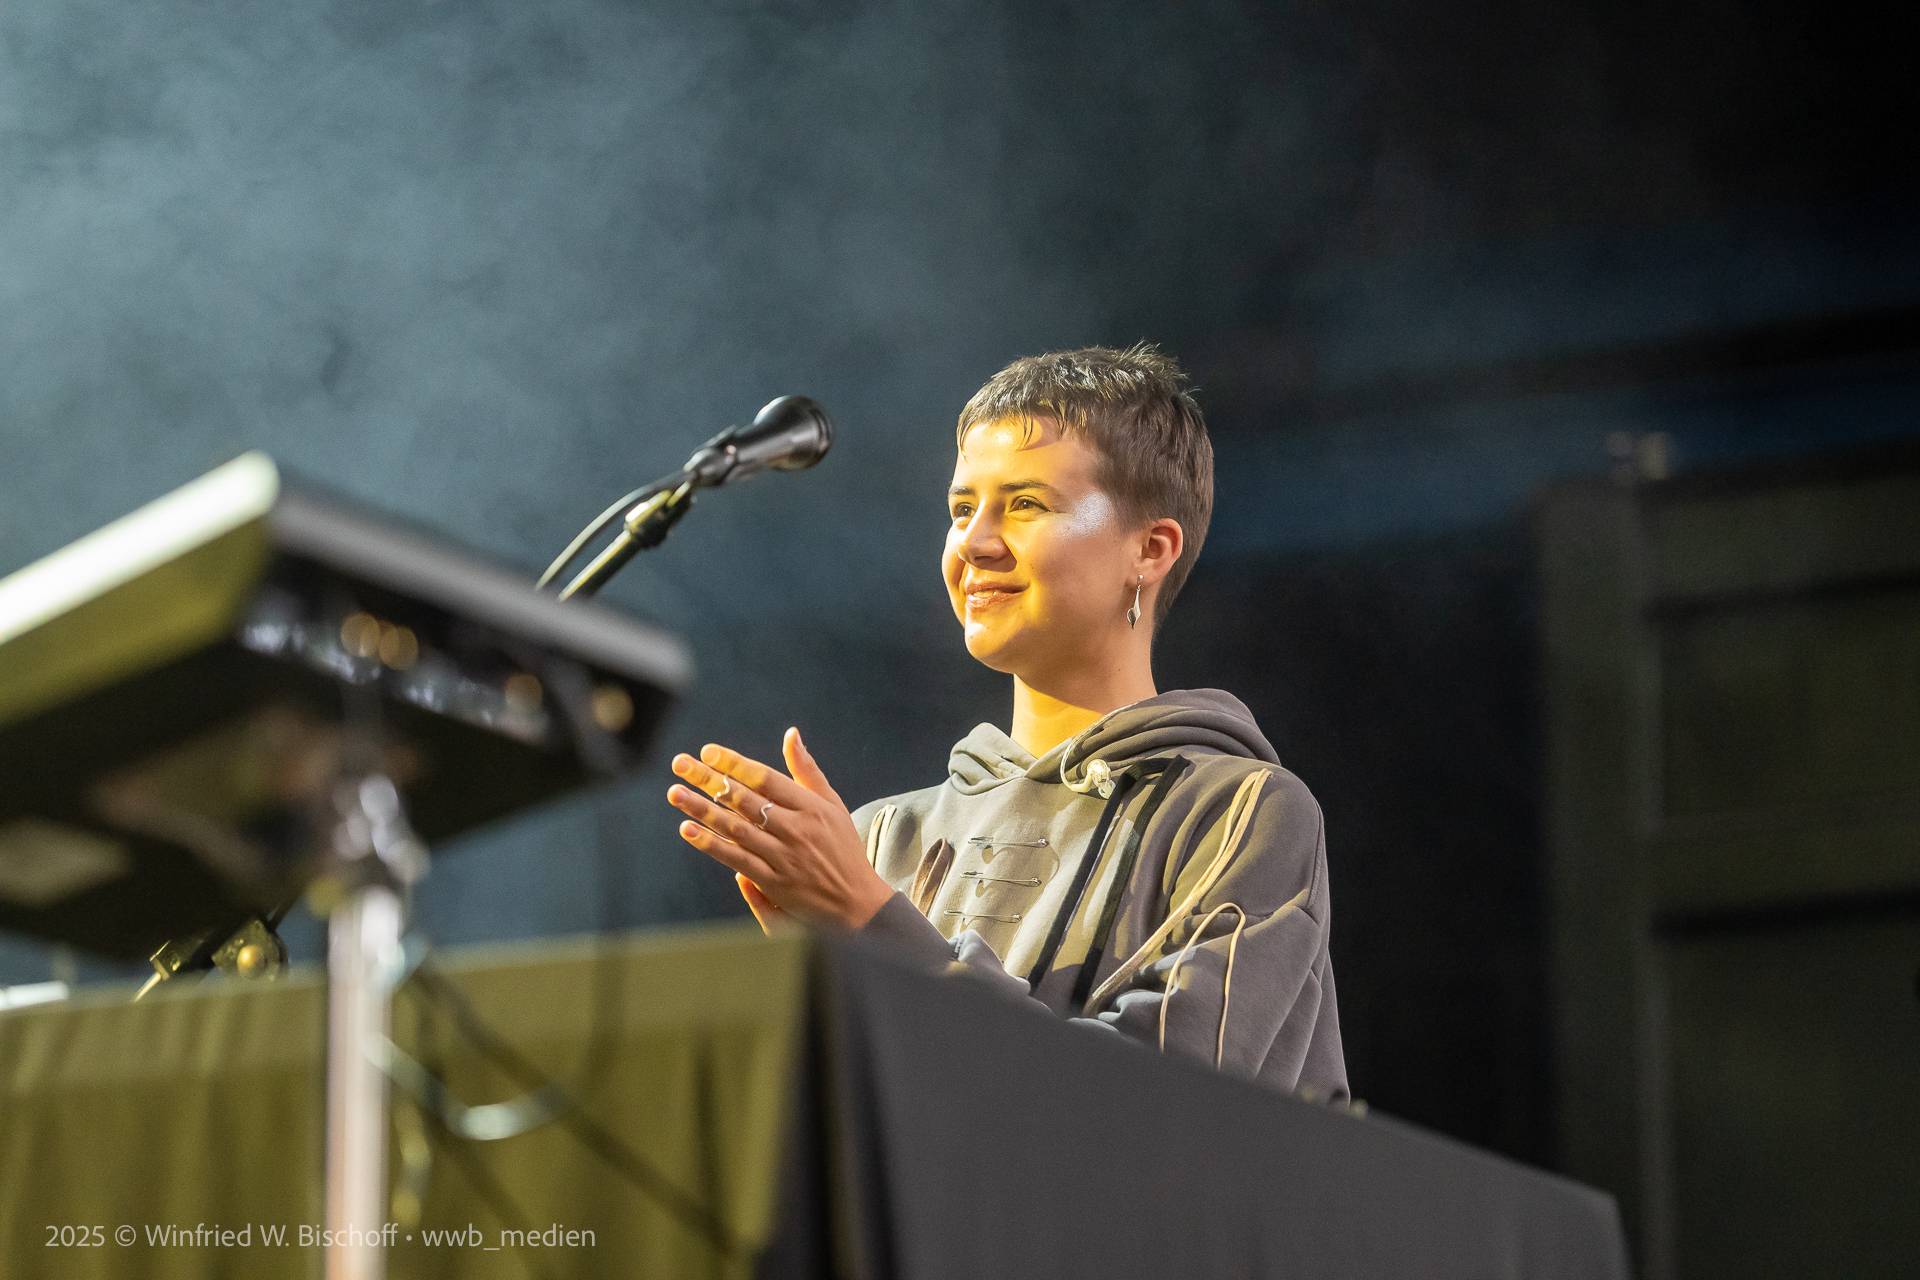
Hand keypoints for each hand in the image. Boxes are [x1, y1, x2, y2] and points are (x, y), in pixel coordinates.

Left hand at [667, 727, 894, 929]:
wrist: (857, 901)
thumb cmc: (843, 847)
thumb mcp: (832, 804)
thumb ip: (807, 770)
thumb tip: (790, 734)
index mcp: (811, 806)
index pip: (765, 777)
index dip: (735, 763)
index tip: (708, 752)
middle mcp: (797, 829)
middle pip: (745, 799)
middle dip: (709, 779)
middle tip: (680, 764)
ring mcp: (784, 856)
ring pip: (736, 828)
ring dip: (702, 809)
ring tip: (675, 793)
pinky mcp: (775, 882)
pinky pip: (737, 859)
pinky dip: (711, 844)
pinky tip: (688, 829)